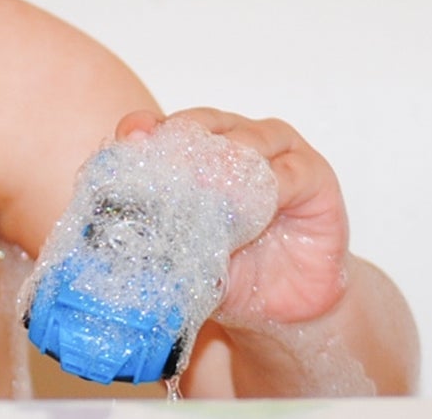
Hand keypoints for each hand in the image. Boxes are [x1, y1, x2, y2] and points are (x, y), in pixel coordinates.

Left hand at [115, 107, 350, 329]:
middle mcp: (232, 136)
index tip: (130, 141)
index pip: (161, 126)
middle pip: (203, 125)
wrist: (284, 306)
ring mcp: (274, 150)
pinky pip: (290, 172)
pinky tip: (256, 210)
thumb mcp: (184, 251)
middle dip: (186, 147)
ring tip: (213, 192)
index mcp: (193, 146)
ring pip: (247, 140)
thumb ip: (157, 228)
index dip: (144, 131)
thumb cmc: (229, 268)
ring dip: (229, 165)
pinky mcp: (312, 174)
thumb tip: (118, 220)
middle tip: (174, 174)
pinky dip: (272, 188)